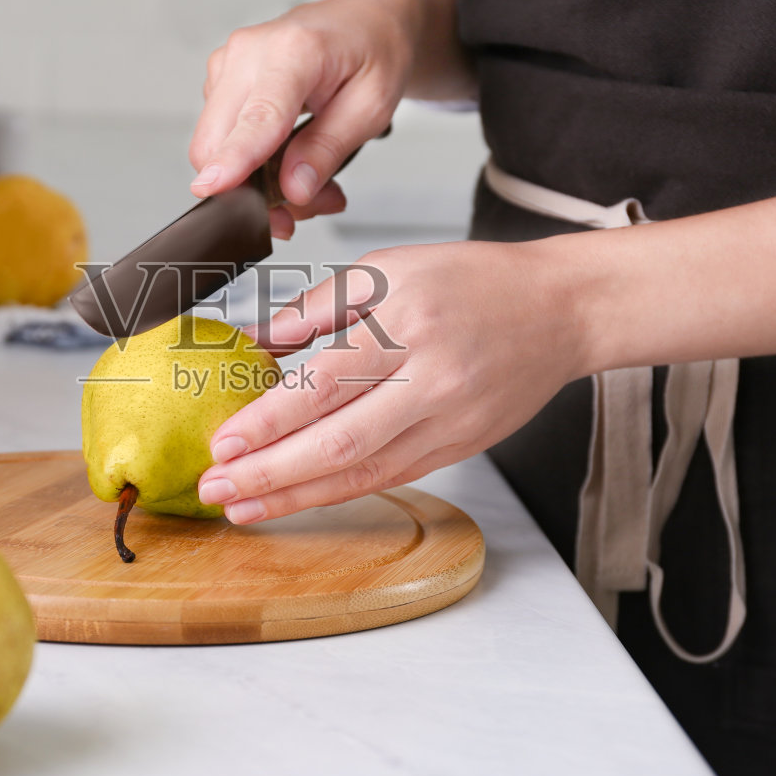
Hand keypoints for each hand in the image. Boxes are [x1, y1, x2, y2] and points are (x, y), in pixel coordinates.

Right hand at [188, 0, 417, 239]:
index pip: (258, 117)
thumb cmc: (375, 51)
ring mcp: (228, 63)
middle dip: (255, 190)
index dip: (234, 159)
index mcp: (294, 50)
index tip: (212, 189)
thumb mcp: (373, 105)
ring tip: (312, 179)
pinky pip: (221, 138)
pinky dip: (252, 162)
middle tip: (312, 203)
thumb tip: (293, 189)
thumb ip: (329, 148)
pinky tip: (290, 158)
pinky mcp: (220, 79)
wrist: (366, 19)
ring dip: (258, 180)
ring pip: (216, 148)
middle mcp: (248, 52)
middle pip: (218, 141)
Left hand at [196, 241, 586, 522]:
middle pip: (338, 442)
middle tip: (215, 487)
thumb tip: (254, 340)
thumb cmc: (471, 281)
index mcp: (407, 325)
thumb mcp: (389, 269)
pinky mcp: (459, 448)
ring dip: (295, 496)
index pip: (324, 384)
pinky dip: (337, 491)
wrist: (560, 310)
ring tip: (242, 507)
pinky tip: (296, 498)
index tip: (221, 441)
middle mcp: (430, 381)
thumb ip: (318, 307)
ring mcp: (448, 422)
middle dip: (269, 472)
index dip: (268, 420)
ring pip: (362, 473)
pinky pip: (389, 476)